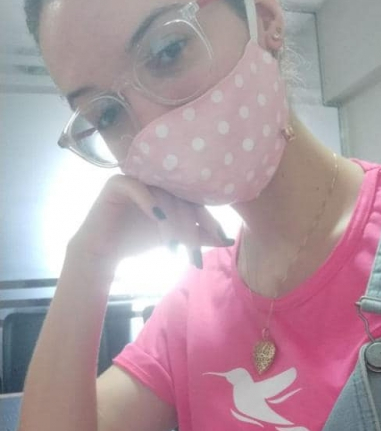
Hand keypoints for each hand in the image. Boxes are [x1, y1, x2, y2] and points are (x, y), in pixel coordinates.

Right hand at [69, 174, 232, 272]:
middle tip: (192, 253)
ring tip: (172, 246)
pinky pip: (138, 188)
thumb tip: (228, 240)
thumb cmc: (137, 242)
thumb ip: (197, 235)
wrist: (102, 253)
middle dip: (189, 227)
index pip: (194, 198)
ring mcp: (136, 177)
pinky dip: (149, 203)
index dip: (208, 217)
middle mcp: (154, 178)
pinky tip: (158, 219)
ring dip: (171, 224)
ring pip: (162, 197)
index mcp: (169, 187)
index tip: (220, 237)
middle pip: (180, 198)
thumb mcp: (173, 238)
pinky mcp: (116, 182)